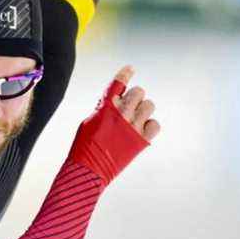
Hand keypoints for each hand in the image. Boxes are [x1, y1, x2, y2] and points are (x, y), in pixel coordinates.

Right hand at [68, 66, 157, 182]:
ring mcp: (132, 126)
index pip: (118, 82)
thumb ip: (104, 109)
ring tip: (134, 119)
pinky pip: (155, 124)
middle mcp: (121, 113)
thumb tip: (116, 103)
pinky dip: (150, 126)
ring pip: (149, 105)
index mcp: (106, 106)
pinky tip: (140, 130)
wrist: (88, 170)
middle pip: (138, 92)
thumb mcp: (89, 121)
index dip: (126, 73)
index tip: (130, 68)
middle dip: (134, 98)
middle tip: (128, 107)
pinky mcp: (141, 140)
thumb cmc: (84, 146)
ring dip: (143, 110)